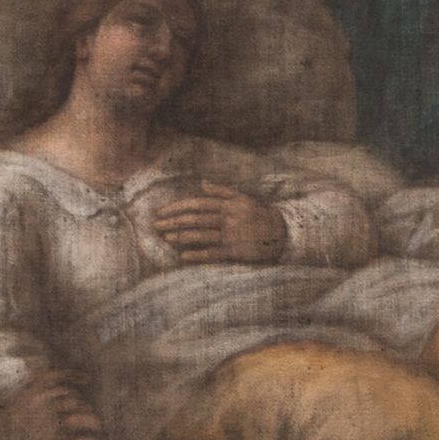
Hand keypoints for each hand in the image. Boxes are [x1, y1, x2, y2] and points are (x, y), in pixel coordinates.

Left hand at [152, 181, 287, 263]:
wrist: (283, 233)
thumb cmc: (261, 214)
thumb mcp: (243, 198)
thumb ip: (222, 191)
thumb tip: (202, 183)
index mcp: (228, 204)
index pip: (196, 204)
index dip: (176, 207)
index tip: (161, 212)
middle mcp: (227, 219)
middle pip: (194, 219)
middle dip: (173, 222)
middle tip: (155, 226)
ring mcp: (231, 236)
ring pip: (200, 235)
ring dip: (180, 237)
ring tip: (165, 238)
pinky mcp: (235, 252)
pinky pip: (213, 253)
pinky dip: (197, 254)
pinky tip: (183, 256)